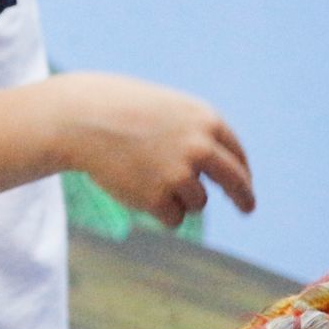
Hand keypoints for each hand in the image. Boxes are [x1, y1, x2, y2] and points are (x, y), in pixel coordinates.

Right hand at [53, 73, 255, 226]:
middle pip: (235, 181)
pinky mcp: (159, 199)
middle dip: (244, 197)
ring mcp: (180, 174)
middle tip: (248, 208)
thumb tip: (219, 169)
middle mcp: (200, 147)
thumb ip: (195, 135)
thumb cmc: (121, 110)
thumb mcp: (167, 111)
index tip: (245, 186)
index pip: (236, 153)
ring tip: (144, 173)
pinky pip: (174, 218)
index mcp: (205, 120)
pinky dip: (159, 210)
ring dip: (179, 197)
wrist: (81, 119)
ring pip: (197, 202)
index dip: (243, 171)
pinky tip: (135, 186)